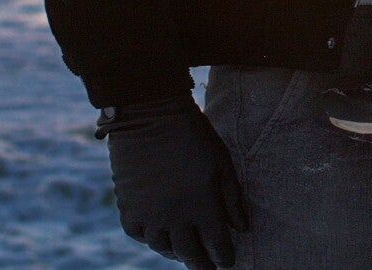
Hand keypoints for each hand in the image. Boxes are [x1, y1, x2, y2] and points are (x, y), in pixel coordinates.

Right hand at [98, 95, 246, 268]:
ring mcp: (149, 214)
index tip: (227, 262)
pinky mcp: (128, 207)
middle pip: (189, 253)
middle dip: (201, 264)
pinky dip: (150, 239)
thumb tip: (243, 228)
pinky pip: (138, 234)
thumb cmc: (194, 136)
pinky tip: (159, 236)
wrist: (151, 116)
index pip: (217, 245)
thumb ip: (232, 199)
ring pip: (163, 247)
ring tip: (184, 253)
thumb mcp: (222, 163)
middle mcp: (174, 216)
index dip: (224, 257)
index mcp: (202, 205)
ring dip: (176, 253)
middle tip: (208, 269)